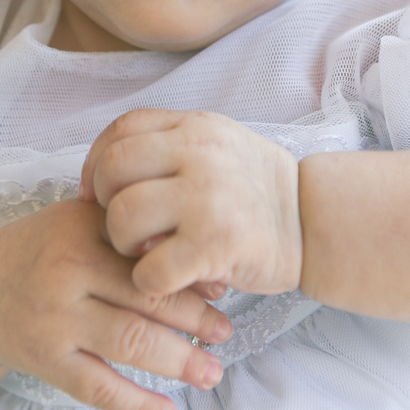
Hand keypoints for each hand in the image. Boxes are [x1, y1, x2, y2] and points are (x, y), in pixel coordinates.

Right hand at [0, 198, 231, 409]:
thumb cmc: (46, 250)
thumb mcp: (83, 220)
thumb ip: (133, 234)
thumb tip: (203, 271)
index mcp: (82, 229)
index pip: (148, 252)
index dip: (190, 272)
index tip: (222, 288)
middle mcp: (67, 272)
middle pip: (146, 298)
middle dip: (196, 319)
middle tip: (226, 332)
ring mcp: (55, 320)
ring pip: (130, 343)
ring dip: (178, 361)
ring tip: (212, 372)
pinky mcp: (45, 361)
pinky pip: (98, 388)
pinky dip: (136, 403)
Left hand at [79, 109, 302, 298]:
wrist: (314, 221)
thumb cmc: (258, 189)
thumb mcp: (219, 144)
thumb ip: (170, 147)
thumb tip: (105, 175)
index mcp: (195, 127)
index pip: (121, 130)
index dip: (96, 163)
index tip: (94, 193)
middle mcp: (198, 154)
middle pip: (114, 171)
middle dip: (106, 205)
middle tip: (125, 229)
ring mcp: (206, 198)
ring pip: (123, 217)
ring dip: (124, 245)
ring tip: (147, 253)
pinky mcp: (214, 244)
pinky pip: (148, 269)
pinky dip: (148, 282)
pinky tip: (167, 279)